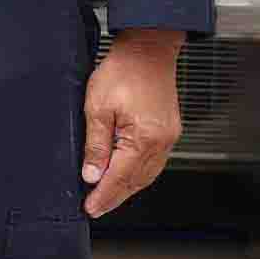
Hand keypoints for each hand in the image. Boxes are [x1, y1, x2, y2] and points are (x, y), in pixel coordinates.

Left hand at [82, 30, 185, 216]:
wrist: (147, 50)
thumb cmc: (122, 72)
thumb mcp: (97, 108)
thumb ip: (95, 146)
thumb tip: (91, 175)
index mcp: (143, 139)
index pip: (119, 178)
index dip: (103, 196)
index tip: (90, 208)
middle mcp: (161, 142)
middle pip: (136, 181)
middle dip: (115, 196)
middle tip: (96, 207)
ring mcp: (168, 137)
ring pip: (147, 174)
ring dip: (128, 187)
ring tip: (108, 196)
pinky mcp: (169, 130)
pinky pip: (154, 161)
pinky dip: (139, 173)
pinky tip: (126, 175)